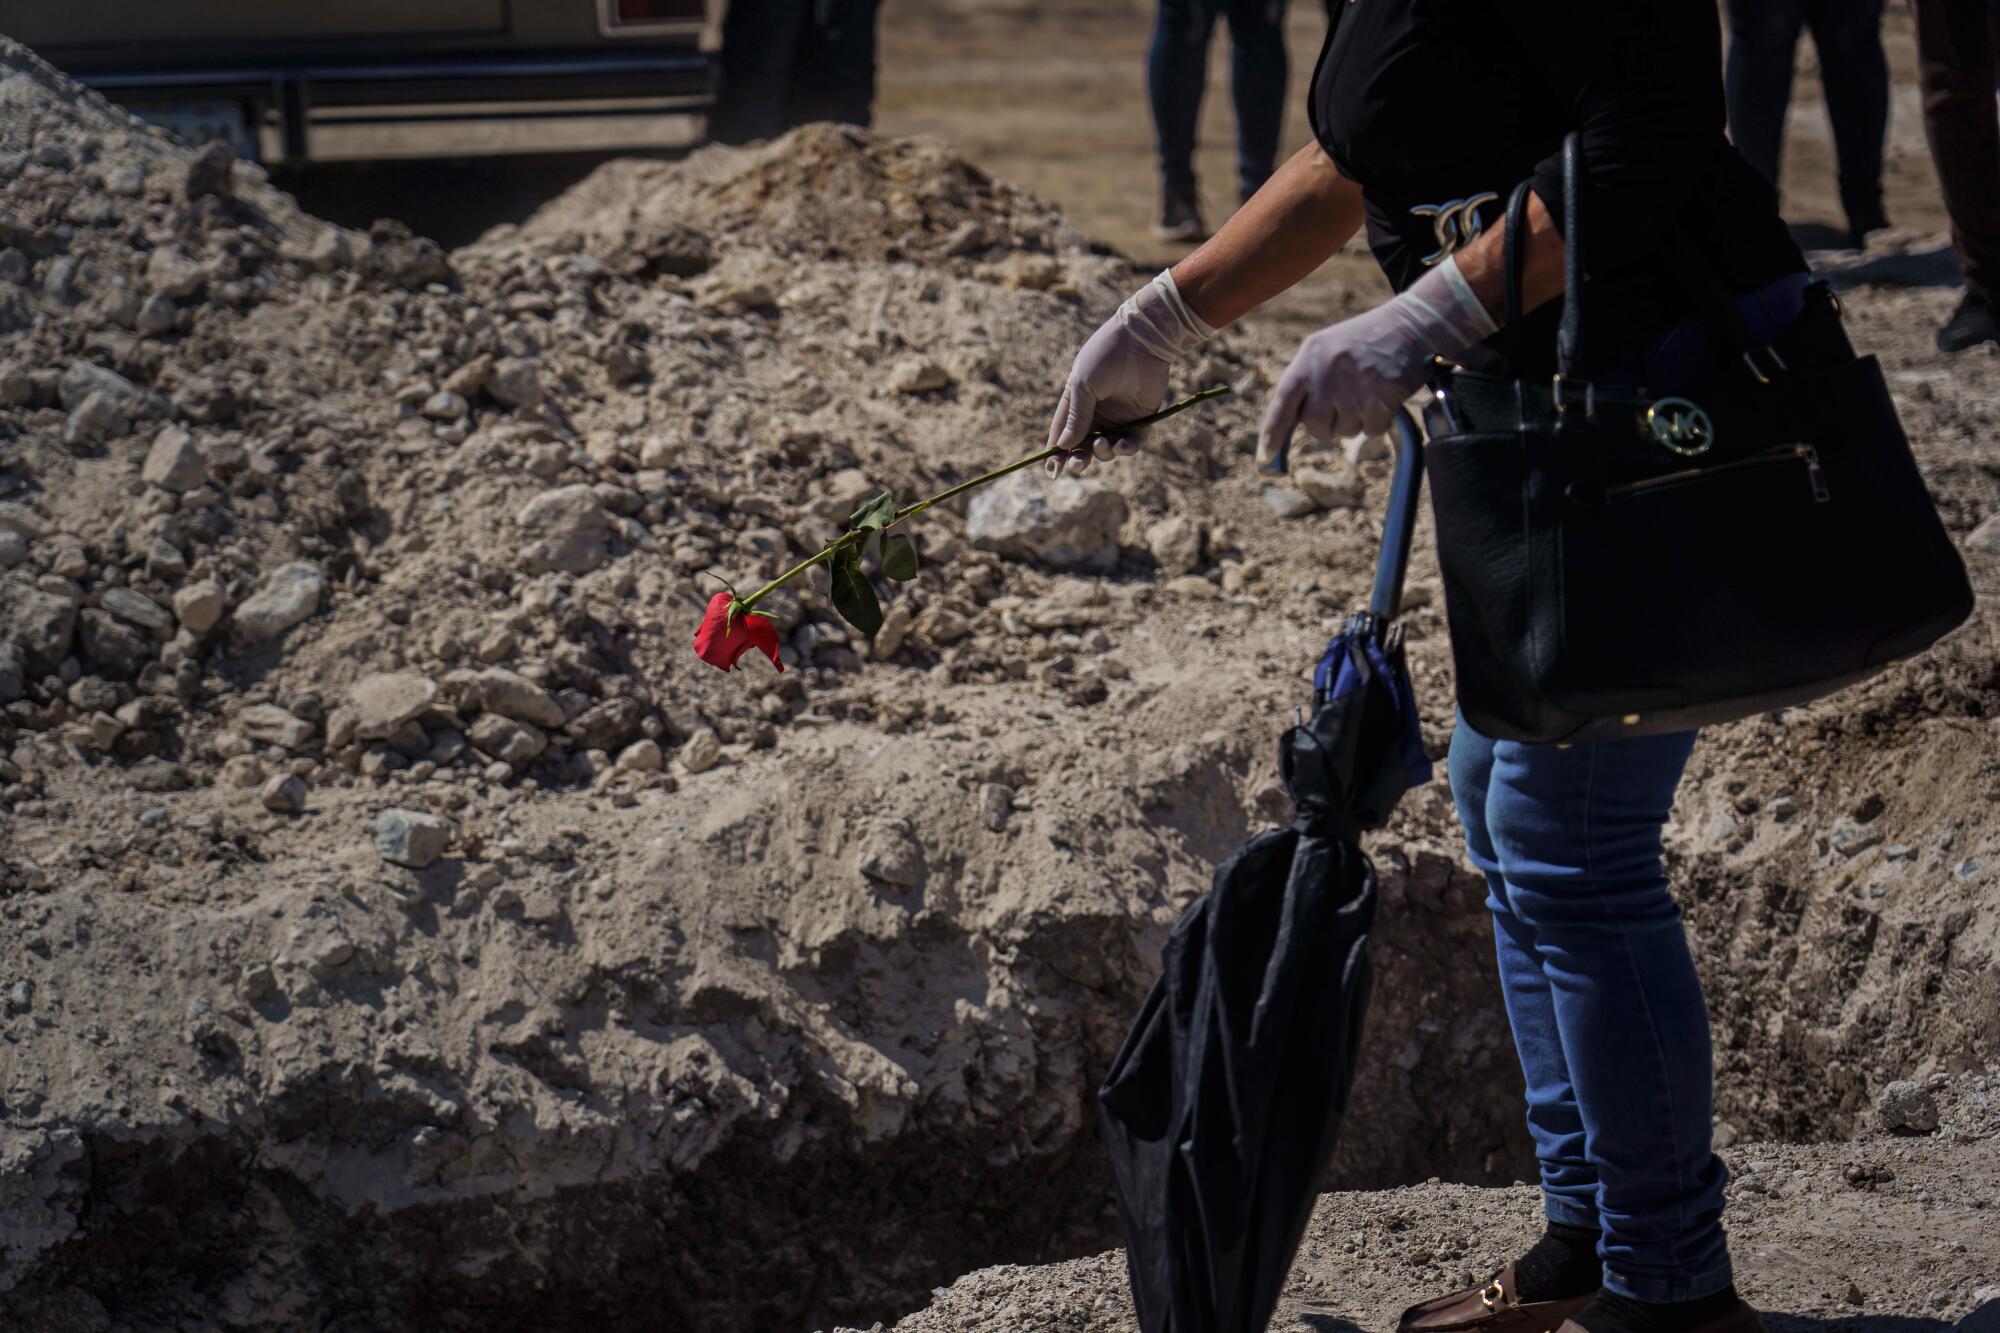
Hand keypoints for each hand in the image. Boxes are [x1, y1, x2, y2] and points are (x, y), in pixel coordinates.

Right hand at [1046, 270, 1212, 476]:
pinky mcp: (1141, 419)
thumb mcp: (1083, 386)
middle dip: (1078, 459)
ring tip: (1102, 444)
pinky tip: (1121, 444)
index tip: (1051, 472)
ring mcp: (1118, 417)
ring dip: (1102, 452)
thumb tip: (1062, 447)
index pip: (1062, 433)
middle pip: (1083, 446)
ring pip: (1106, 448)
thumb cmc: (1105, 357)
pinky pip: (1132, 442)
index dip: (1056, 453)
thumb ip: (1075, 417)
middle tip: (1078, 464)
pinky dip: (1125, 448)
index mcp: (1076, 401)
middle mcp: (1096, 412)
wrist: (1141, 340)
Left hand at [1257, 255, 1495, 472]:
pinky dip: (1379, 421)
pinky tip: (1384, 396)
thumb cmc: (1364, 342)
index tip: (1266, 457)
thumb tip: (1286, 428)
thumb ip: (1306, 383)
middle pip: (1316, 427)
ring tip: (1367, 389)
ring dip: (1357, 420)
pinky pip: (1371, 431)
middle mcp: (1328, 371)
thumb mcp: (1326, 351)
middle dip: (1329, 424)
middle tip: (1345, 401)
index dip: (1273, 431)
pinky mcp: (1382, 397)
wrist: (1412, 325)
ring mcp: (1355, 385)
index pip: (1283, 401)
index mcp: (1310, 357)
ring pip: (1345, 432)